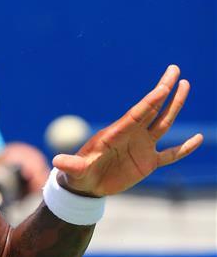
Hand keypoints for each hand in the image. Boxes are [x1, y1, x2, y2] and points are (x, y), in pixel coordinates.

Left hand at [52, 65, 203, 195]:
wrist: (85, 186)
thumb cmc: (78, 175)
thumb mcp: (75, 171)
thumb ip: (71, 165)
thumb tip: (58, 161)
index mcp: (116, 134)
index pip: (137, 114)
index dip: (151, 101)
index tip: (164, 86)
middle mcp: (131, 136)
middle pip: (152, 109)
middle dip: (165, 91)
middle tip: (174, 70)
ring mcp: (142, 147)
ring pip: (163, 123)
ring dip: (174, 106)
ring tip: (185, 85)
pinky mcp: (148, 162)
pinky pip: (171, 154)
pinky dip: (184, 148)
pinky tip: (198, 139)